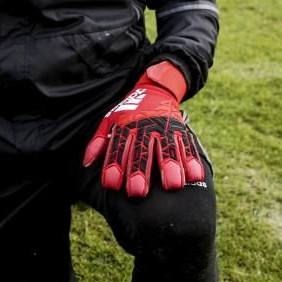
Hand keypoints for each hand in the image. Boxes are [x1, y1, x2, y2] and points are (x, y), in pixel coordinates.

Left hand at [83, 61, 204, 196]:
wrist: (154, 89)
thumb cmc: (128, 112)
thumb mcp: (110, 121)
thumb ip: (99, 142)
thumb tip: (87, 163)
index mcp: (125, 127)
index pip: (118, 148)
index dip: (113, 165)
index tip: (112, 184)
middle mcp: (144, 128)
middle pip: (142, 151)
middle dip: (139, 171)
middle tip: (137, 192)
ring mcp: (164, 129)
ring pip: (167, 149)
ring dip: (170, 167)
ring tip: (172, 185)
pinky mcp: (180, 130)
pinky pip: (187, 145)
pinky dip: (191, 160)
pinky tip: (195, 176)